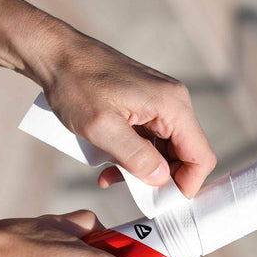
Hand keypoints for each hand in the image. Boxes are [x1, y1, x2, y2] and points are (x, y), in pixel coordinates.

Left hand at [0, 0, 215, 197]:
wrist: (56, 54)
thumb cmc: (76, 84)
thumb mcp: (102, 127)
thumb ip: (135, 157)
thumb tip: (161, 180)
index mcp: (172, 105)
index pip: (200, 156)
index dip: (186, 185)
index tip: (159, 203)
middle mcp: (174, 102)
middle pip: (186, 155)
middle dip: (161, 179)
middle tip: (131, 193)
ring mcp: (161, 102)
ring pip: (167, 149)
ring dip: (143, 169)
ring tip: (110, 177)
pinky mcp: (147, 104)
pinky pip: (151, 138)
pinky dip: (135, 155)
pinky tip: (109, 163)